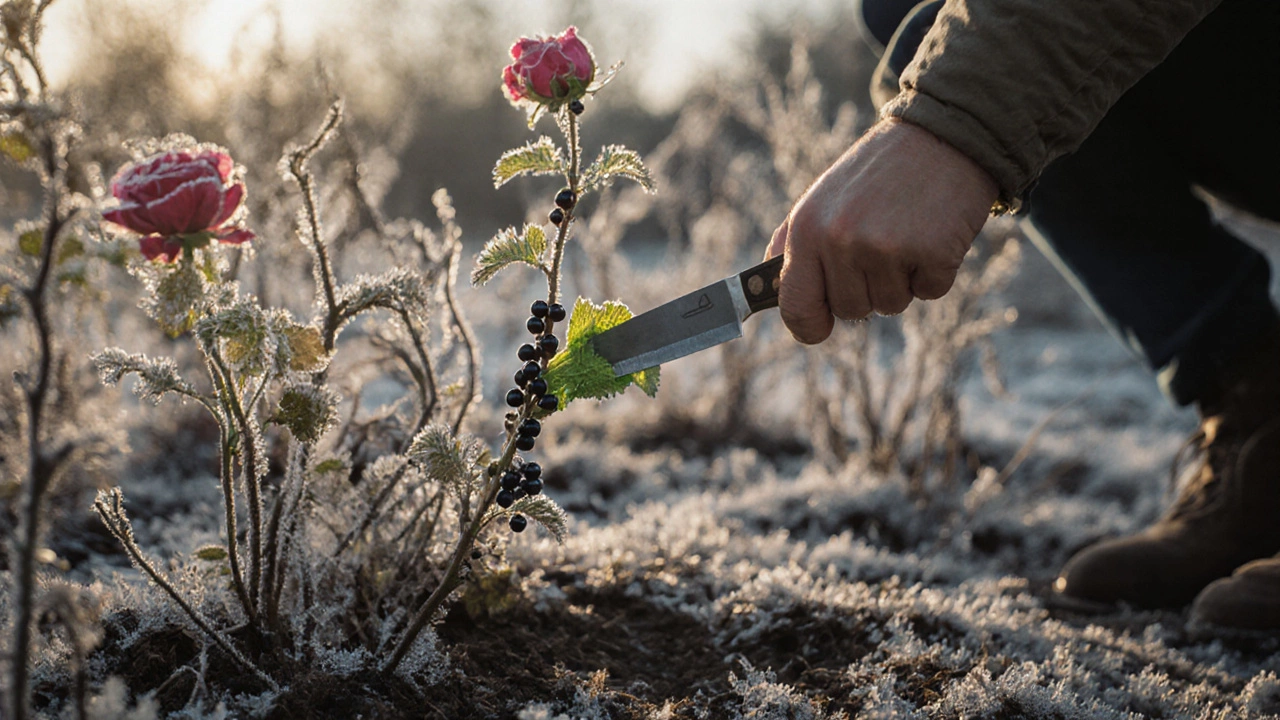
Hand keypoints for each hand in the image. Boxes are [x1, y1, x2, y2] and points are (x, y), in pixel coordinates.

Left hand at [766, 118, 997, 343]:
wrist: (941, 136)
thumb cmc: (877, 174)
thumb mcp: (822, 199)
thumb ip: (794, 244)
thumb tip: (770, 288)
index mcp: (807, 228)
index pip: (795, 305)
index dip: (807, 326)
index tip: (819, 328)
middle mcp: (841, 240)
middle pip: (850, 310)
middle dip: (868, 287)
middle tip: (882, 242)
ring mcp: (886, 248)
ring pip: (891, 305)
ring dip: (903, 279)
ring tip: (906, 232)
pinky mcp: (932, 252)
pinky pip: (930, 292)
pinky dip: (935, 271)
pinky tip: (933, 232)